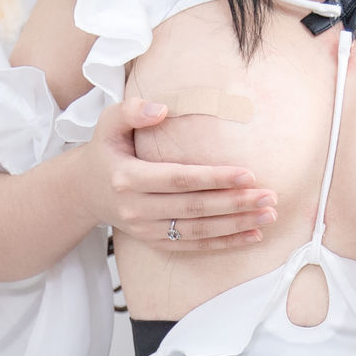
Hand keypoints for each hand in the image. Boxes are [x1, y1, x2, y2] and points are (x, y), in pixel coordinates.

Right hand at [96, 95, 277, 253]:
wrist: (86, 191)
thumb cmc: (106, 150)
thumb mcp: (107, 123)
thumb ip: (131, 110)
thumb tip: (162, 109)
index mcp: (127, 177)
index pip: (178, 179)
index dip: (214, 178)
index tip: (248, 173)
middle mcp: (136, 208)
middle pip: (194, 208)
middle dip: (235, 203)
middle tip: (269, 196)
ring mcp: (146, 230)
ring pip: (198, 231)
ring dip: (237, 225)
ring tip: (268, 215)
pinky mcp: (155, 242)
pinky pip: (195, 246)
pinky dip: (225, 243)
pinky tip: (252, 235)